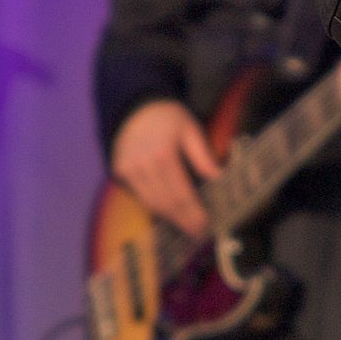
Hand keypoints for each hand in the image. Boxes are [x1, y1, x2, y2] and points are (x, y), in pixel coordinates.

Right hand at [110, 99, 219, 238]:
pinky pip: (141, 196)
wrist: (135, 106)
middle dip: (184, 221)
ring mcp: (129, 170)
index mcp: (164, 155)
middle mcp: (143, 165)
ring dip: (170, 218)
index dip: (193, 213)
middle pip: (167, 203)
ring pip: (152, 203)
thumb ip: (203, 156)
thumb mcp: (191, 129)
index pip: (181, 193)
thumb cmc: (169, 116)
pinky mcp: (121, 172)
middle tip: (199, 233)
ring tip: (187, 227)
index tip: (205, 225)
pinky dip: (156, 206)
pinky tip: (170, 213)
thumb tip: (219, 179)